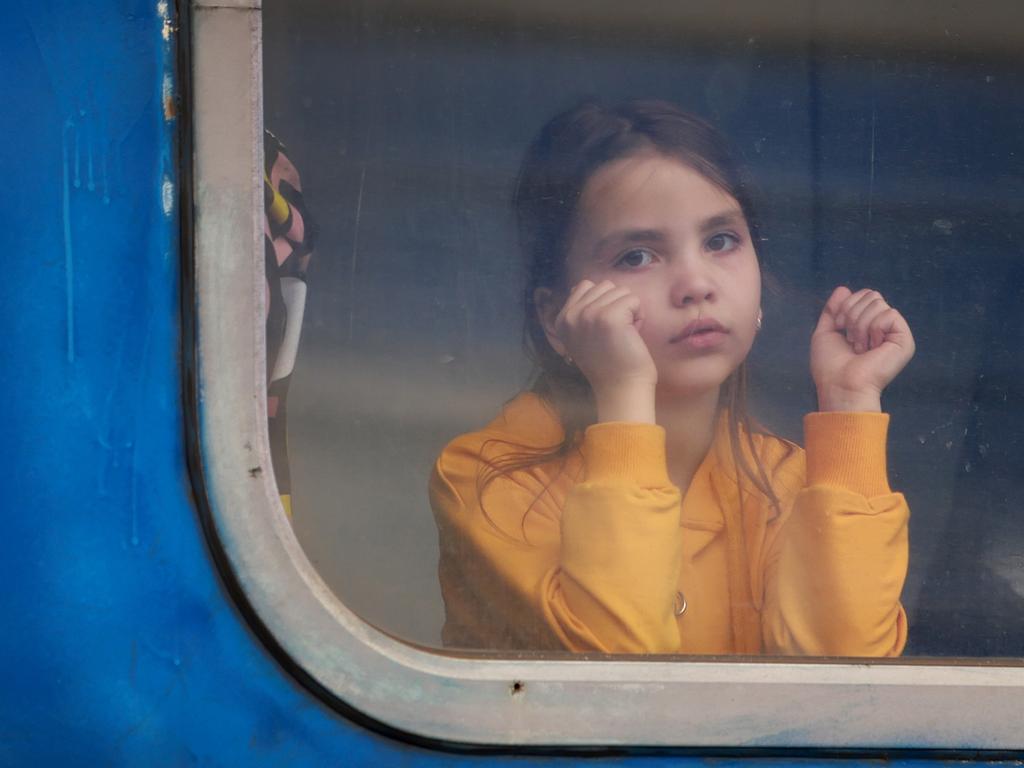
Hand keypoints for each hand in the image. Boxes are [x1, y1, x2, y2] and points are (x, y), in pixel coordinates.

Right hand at [554, 280, 656, 421]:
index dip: (603, 303)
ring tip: (623, 335)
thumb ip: (579, 311)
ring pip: (620, 291)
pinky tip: (632, 335)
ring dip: (629, 311)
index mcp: (561, 319)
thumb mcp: (582, 336)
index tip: (603, 330)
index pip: (585, 286)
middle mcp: (571, 315)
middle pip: (605, 286)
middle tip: (615, 334)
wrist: (621, 388)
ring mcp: (588, 315)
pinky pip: (633, 299)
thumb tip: (581, 286)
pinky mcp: (609, 317)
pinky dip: (639, 316)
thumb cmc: (609, 364)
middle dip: (617, 305)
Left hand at [810, 286, 914, 411]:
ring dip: (859, 325)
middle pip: (871, 294)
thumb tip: (843, 288)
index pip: (863, 294)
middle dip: (852, 314)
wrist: (840, 386)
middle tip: (850, 340)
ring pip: (878, 302)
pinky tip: (871, 347)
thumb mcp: (826, 333)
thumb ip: (833, 310)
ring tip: (860, 347)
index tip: (839, 327)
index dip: (846, 306)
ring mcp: (895, 333)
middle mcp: (884, 328)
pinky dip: (873, 329)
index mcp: (868, 326)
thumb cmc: (830, 367)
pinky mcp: (904, 340)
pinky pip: (889, 313)